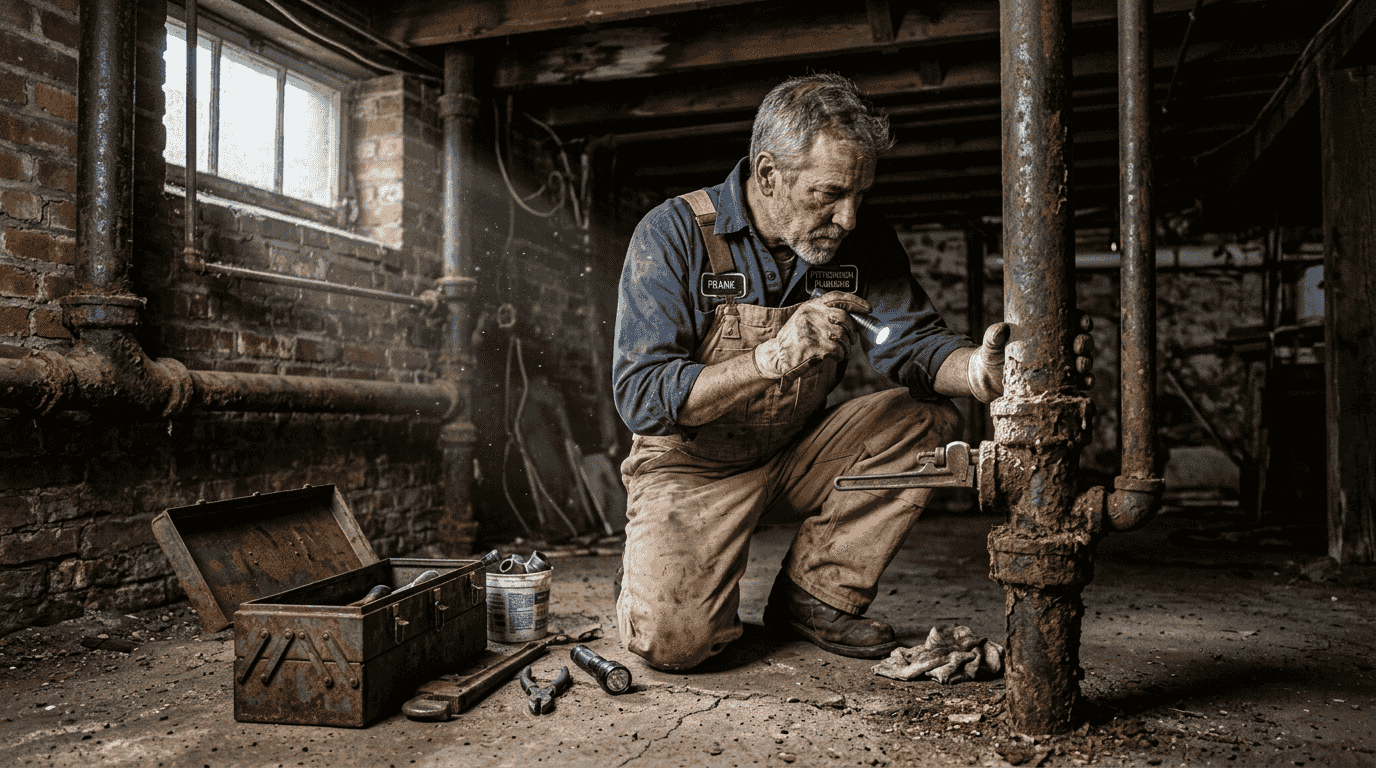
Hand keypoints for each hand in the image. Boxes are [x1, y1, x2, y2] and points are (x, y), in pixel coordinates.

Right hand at [754, 291, 870, 379]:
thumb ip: (824, 314)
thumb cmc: (795, 339)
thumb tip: (853, 317)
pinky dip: (840, 355)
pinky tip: (835, 357)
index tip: (868, 308)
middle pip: (844, 317)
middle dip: (853, 330)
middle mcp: (811, 315)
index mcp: (811, 306)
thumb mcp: (805, 319)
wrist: (777, 355)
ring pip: (843, 335)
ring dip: (847, 346)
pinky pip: (837, 350)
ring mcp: (813, 330)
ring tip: (843, 352)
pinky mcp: (815, 347)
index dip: (856, 301)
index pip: (837, 297)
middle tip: (852, 340)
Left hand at [967, 312, 1094, 401]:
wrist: (988, 381)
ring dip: (1087, 362)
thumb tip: (1001, 328)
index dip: (1082, 320)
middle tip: (1079, 346)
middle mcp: (1058, 347)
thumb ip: (993, 335)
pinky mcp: (1058, 384)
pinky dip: (1085, 382)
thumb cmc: (993, 355)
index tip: (1083, 322)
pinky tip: (1086, 383)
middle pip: (1081, 341)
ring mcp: (1060, 366)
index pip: (1071, 321)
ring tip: (1081, 365)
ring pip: (1082, 361)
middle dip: (1085, 342)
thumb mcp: (992, 344)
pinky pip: (1077, 383)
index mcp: (1047, 331)